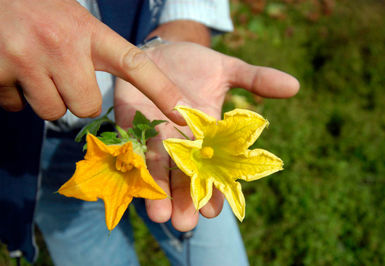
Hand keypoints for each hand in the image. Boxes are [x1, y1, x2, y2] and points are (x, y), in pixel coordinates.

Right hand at [0, 0, 185, 123]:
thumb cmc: (38, 9)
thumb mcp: (74, 21)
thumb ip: (93, 53)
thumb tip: (100, 102)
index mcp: (88, 31)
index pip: (135, 65)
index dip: (162, 91)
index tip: (183, 114)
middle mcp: (63, 44)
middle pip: (87, 106)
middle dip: (76, 98)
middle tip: (59, 72)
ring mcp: (29, 57)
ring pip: (53, 111)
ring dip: (44, 97)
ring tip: (31, 65)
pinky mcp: (0, 70)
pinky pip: (16, 106)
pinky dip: (13, 95)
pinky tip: (9, 68)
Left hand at [114, 42, 298, 230]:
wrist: (163, 49)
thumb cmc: (198, 64)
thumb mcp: (229, 69)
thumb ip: (256, 80)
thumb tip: (294, 85)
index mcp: (207, 134)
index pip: (213, 168)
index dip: (214, 189)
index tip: (213, 211)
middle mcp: (180, 141)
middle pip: (183, 175)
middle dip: (183, 199)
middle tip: (184, 223)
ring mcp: (154, 132)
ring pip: (156, 167)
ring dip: (157, 191)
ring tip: (159, 216)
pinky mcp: (129, 120)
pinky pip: (130, 144)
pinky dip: (131, 161)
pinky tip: (132, 182)